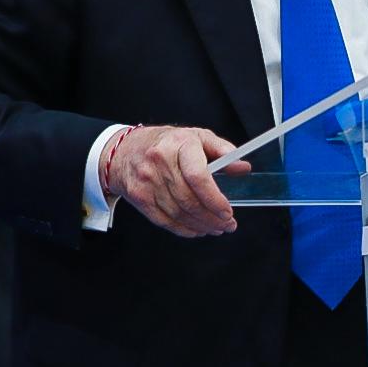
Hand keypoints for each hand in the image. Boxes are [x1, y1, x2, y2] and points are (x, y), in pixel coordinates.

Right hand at [102, 126, 248, 238]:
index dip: (215, 199)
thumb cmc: (167, 143)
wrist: (125, 150)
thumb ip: (222, 150)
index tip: (227, 211)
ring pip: (178, 213)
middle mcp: (160, 162)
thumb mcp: (197, 137)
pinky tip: (197, 229)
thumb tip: (242, 167)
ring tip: (216, 228)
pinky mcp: (139, 197)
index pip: (198, 176)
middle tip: (228, 224)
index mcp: (178, 144)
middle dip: (212, 217)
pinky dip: (184, 229)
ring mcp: (146, 181)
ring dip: (201, 226)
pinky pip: (164, 220)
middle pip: (189, 199)